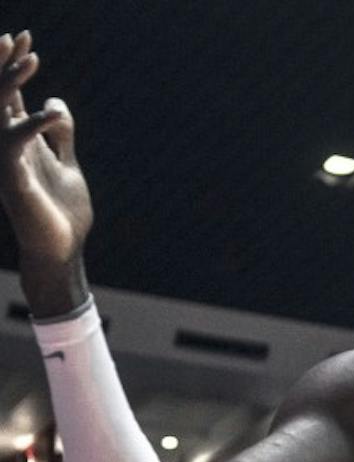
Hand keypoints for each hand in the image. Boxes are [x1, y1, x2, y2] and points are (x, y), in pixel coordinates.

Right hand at [0, 31, 92, 306]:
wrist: (62, 250)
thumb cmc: (62, 211)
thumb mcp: (67, 165)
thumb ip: (60, 136)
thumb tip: (55, 102)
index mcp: (20, 141)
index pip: (10, 95)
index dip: (13, 66)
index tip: (23, 37)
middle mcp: (7, 147)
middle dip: (4, 65)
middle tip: (18, 38)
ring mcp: (6, 162)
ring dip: (11, 84)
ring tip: (31, 61)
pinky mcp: (13, 179)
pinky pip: (14, 145)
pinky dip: (33, 126)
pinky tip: (51, 114)